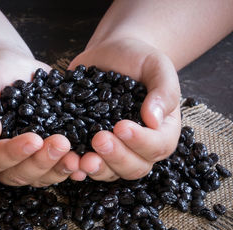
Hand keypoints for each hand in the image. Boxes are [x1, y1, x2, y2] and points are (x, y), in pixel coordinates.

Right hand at [0, 48, 82, 186]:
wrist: (9, 69)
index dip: (14, 153)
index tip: (34, 139)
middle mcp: (0, 159)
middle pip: (18, 173)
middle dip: (41, 161)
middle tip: (61, 143)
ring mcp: (23, 159)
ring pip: (39, 176)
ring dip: (59, 169)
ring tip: (77, 158)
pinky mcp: (42, 153)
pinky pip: (55, 167)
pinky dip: (70, 168)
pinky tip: (85, 162)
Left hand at [69, 38, 180, 180]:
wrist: (112, 54)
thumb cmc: (139, 59)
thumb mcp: (157, 66)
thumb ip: (163, 91)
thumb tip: (153, 121)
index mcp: (161, 130)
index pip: (157, 146)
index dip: (140, 142)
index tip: (121, 126)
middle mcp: (139, 145)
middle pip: (134, 167)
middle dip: (117, 157)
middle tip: (99, 139)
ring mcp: (115, 148)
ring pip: (111, 172)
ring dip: (97, 168)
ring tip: (82, 159)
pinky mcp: (91, 144)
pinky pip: (88, 163)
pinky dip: (78, 167)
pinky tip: (69, 162)